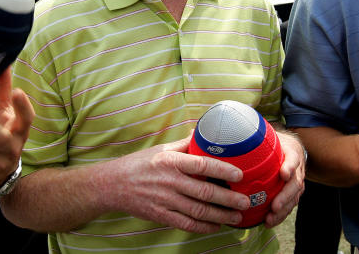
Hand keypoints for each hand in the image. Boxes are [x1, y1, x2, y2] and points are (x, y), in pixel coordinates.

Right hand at [95, 138, 250, 233]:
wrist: (113, 184)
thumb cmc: (140, 164)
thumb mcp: (161, 149)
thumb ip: (184, 144)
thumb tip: (203, 132)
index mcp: (171, 161)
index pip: (201, 164)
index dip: (222, 170)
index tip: (239, 175)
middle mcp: (169, 181)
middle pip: (204, 191)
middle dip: (228, 198)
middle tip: (245, 201)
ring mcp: (165, 200)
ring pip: (198, 211)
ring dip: (220, 215)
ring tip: (237, 216)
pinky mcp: (160, 215)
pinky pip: (186, 224)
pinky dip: (203, 227)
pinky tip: (216, 226)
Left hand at [264, 130, 305, 227]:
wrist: (290, 149)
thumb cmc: (274, 144)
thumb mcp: (269, 138)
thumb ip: (255, 139)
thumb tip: (232, 137)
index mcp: (291, 153)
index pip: (292, 159)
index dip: (289, 167)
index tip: (283, 174)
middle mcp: (297, 169)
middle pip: (295, 184)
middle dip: (285, 196)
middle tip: (274, 206)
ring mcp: (296, 182)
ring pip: (294, 198)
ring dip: (282, 210)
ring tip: (270, 218)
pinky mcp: (293, 193)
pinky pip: (289, 205)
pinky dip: (279, 215)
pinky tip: (268, 222)